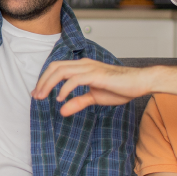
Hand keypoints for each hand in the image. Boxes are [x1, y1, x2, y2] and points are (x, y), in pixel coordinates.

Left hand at [33, 59, 153, 115]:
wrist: (140, 82)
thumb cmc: (120, 88)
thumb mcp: (95, 98)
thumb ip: (78, 102)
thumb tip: (62, 111)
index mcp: (82, 67)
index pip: (57, 68)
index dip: (44, 79)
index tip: (38, 93)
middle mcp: (83, 64)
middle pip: (54, 67)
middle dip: (42, 81)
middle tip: (36, 96)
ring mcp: (90, 68)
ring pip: (61, 71)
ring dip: (49, 84)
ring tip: (43, 97)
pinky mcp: (96, 74)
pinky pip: (75, 79)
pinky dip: (65, 88)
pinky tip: (61, 98)